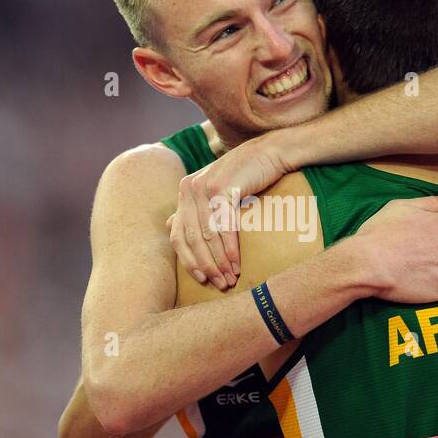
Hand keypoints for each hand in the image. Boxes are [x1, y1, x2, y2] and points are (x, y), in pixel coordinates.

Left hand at [166, 135, 289, 289]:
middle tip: (219, 284)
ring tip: (230, 278)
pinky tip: (236, 263)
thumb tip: (167, 226)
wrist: (270, 153)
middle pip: (192, 237)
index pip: (178, 234)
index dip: (188, 260)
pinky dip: (230, 248)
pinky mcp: (222, 188)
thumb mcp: (214, 192)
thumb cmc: (245, 176)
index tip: (202, 279)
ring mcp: (204, 187)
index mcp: (185, 191)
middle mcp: (189, 188)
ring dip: (219, 261)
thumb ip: (192, 208)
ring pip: (208, 234)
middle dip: (206, 265)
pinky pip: (224, 225)